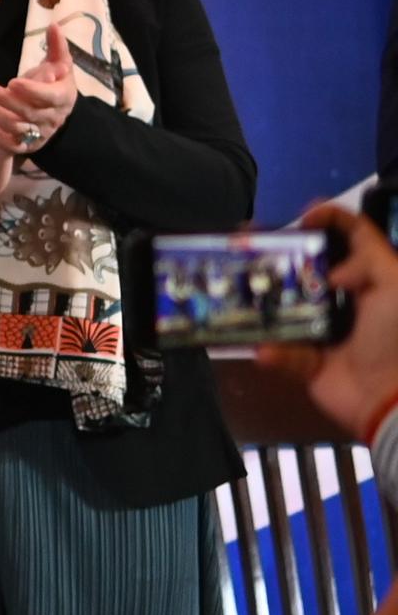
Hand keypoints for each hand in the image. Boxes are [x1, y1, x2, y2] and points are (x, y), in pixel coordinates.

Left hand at [0, 26, 79, 169]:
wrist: (49, 114)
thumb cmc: (52, 85)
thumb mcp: (57, 66)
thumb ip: (57, 47)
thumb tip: (54, 25)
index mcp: (64, 98)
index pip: (52, 97)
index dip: (33, 91)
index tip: (12, 82)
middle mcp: (54, 118)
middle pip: (28, 112)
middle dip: (3, 99)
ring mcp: (41, 134)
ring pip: (17, 127)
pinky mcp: (27, 146)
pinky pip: (12, 145)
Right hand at [271, 205, 397, 446]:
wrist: (391, 400)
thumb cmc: (396, 337)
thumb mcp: (395, 286)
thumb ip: (368, 258)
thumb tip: (332, 268)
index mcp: (374, 279)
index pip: (353, 238)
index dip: (330, 219)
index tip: (303, 214)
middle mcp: (348, 300)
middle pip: (308, 266)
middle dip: (278, 251)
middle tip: (248, 240)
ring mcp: (324, 330)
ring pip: (284, 304)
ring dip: (259, 294)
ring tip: (233, 281)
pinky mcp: (307, 361)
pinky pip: (280, 350)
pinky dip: (274, 351)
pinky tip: (267, 349)